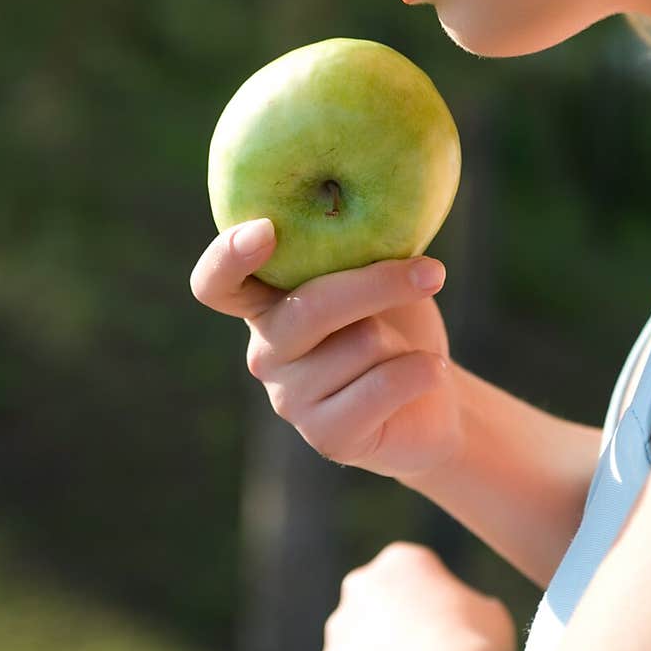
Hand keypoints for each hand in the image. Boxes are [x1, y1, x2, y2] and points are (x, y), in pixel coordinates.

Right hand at [190, 220, 461, 478]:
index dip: (229, 256)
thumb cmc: (398, 321)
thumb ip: (356, 251)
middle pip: (310, 308)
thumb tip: (372, 213)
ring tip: (407, 350)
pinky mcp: (326, 436)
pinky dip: (420, 371)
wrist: (431, 395)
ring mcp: (290, 399)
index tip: (266, 229)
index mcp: (267, 302)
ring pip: (360, 344)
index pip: (217, 282)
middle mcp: (267, 350)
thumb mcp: (377, 274)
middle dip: (378, 284)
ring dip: (403, 340)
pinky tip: (432, 371)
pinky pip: (380, 388)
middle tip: (432, 272)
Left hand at [316, 541, 516, 650]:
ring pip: (358, 641)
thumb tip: (473, 616)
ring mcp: (341, 625)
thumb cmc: (475, 644)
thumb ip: (472, 606)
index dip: (431, 605)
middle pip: (377, 604)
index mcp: (402, 559)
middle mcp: (362, 583)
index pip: (413, 578)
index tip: (447, 629)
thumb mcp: (490, 611)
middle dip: (392, 624)